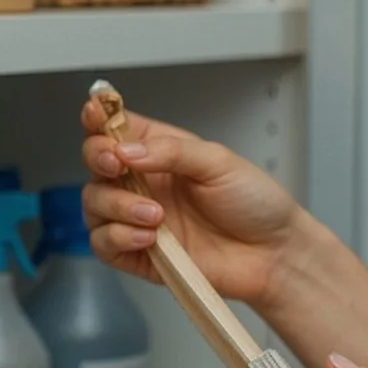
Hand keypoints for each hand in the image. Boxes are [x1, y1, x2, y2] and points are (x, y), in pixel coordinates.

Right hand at [79, 101, 309, 307]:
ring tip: (155, 215)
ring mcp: (138, 219)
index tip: (94, 113)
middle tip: (117, 165)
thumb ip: (172, 151)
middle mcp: (145, 183)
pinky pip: (104, 244)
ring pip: (94, 205)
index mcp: (161, 152)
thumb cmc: (255, 204)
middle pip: (95, 164)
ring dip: (116, 206)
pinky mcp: (139, 254)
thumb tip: (128, 150)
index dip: (98, 118)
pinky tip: (149, 237)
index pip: (116, 129)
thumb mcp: (219, 162)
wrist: (273, 253)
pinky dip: (118, 237)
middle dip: (98, 160)